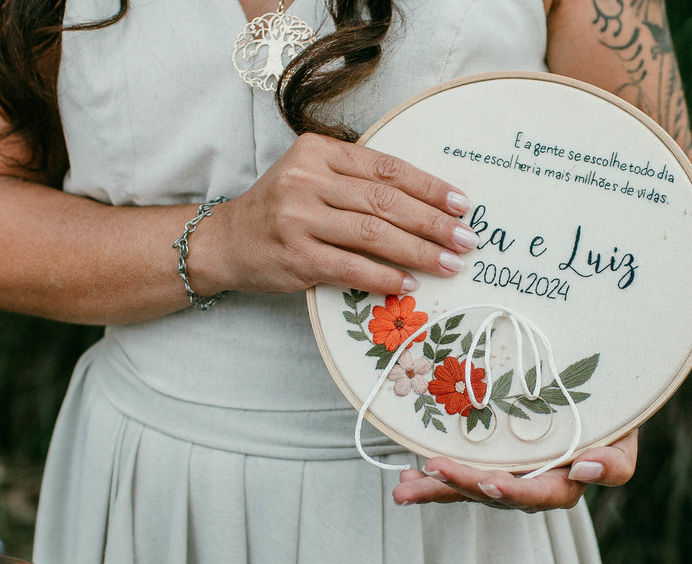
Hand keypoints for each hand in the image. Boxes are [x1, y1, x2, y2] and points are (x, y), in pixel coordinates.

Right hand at [195, 132, 477, 296]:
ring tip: (449, 264)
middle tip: (466, 239)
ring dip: (418, 252)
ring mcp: (299, 219)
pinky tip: (409, 283)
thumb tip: (425, 203)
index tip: (461, 204)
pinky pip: (351, 267)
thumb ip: (356, 181)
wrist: (225, 242)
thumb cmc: (280, 210)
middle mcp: (307, 180)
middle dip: (433, 222)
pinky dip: (384, 276)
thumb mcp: (311, 178)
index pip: (386, 168)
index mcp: (317, 152)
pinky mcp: (296, 257)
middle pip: (385, 201)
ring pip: (373, 234)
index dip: (429, 186)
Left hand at [392, 429, 638, 510]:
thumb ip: (614, 463)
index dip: (513, 491)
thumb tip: (584, 469)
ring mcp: (505, 475)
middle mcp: (529, 485)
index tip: (490, 481)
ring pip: (468, 488)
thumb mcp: (624, 439)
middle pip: (492, 493)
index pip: (537, 494)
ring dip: (436, 488)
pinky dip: (432, 479)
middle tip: (432, 470)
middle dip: (460, 484)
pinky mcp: (486, 463)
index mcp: (562, 484)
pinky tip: (407, 478)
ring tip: (404, 489)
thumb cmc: (612, 418)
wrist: (596, 397)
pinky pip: (458, 475)